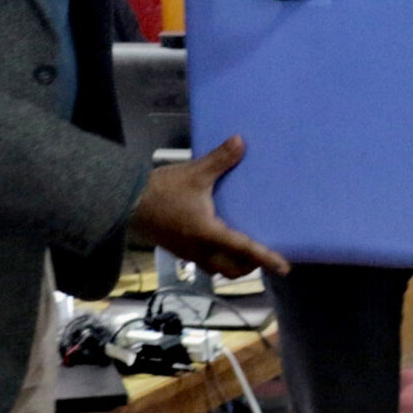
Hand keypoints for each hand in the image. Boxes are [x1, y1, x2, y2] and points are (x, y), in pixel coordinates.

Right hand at [130, 135, 289, 279]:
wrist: (127, 202)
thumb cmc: (162, 190)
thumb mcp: (194, 173)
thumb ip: (220, 159)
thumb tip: (241, 142)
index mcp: (209, 234)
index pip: (245, 250)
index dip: (266, 258)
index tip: (285, 268)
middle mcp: (201, 250)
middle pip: (232, 270)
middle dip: (249, 266)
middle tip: (262, 254)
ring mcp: (187, 253)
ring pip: (217, 269)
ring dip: (232, 264)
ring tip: (242, 250)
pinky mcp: (177, 250)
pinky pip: (203, 261)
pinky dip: (217, 257)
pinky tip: (217, 240)